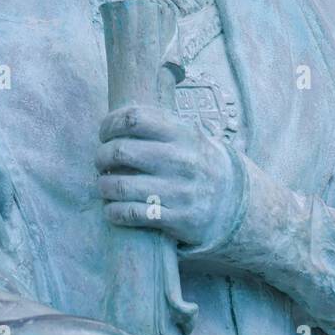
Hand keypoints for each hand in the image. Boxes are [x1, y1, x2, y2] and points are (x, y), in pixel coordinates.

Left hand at [96, 103, 243, 251]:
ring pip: (120, 186)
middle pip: (121, 151)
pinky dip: (113, 212)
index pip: (134, 119)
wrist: (233, 202)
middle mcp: (182, 160)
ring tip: (105, 185)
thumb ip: (160, 123)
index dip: (110, 124)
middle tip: (101, 161)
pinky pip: (131, 214)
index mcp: (183, 134)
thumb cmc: (198, 163)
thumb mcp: (190, 135)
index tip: (105, 133)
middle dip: (101, 156)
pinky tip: (112, 209)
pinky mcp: (178, 218)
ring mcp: (180, 191)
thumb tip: (118, 116)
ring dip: (104, 186)